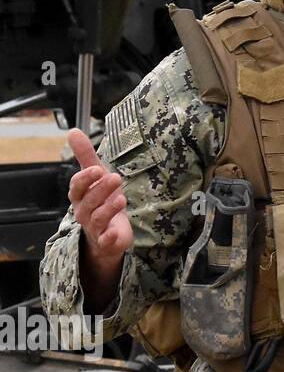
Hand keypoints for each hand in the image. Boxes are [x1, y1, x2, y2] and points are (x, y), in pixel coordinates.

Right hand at [67, 128, 132, 283]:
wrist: (109, 234)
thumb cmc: (102, 201)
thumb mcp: (97, 177)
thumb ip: (86, 155)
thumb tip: (73, 130)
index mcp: (80, 196)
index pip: (77, 187)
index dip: (86, 179)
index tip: (97, 169)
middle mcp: (83, 211)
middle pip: (89, 201)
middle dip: (101, 190)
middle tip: (115, 178)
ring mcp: (94, 227)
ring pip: (98, 218)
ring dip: (109, 208)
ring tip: (121, 198)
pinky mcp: (106, 241)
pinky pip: (105, 240)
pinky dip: (109, 237)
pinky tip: (115, 233)